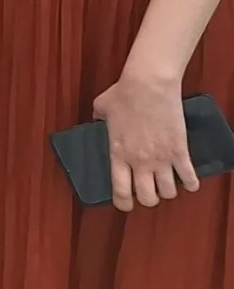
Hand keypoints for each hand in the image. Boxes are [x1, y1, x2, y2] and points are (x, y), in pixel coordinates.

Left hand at [95, 68, 199, 209]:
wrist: (148, 85)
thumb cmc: (124, 94)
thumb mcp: (101, 107)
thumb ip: (98, 119)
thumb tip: (97, 120)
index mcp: (118, 154)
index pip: (120, 191)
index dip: (123, 204)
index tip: (125, 204)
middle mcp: (140, 162)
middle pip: (148, 198)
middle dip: (148, 199)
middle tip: (148, 190)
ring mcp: (162, 159)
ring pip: (168, 193)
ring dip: (167, 191)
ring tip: (165, 182)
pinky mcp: (180, 152)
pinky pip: (189, 179)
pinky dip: (190, 183)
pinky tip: (188, 181)